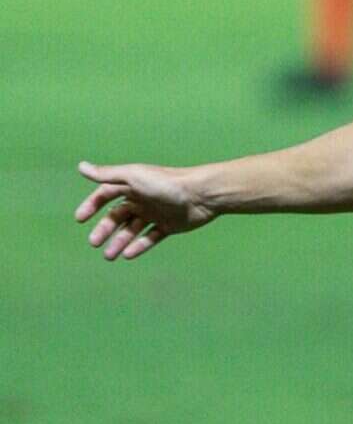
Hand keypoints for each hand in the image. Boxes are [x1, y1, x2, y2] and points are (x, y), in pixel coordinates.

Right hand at [74, 161, 215, 259]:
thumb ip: (107, 175)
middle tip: (94, 243)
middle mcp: (141, 199)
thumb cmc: (166, 182)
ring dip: (119, 242)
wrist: (201, 195)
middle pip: (117, 216)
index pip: (105, 195)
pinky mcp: (168, 226)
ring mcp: (154, 214)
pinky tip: (128, 255)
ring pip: (132, 230)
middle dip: (104, 229)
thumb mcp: (133, 176)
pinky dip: (139, 246)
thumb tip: (81, 167)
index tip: (80, 219)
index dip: (92, 206)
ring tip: (109, 256)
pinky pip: (150, 238)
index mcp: (131, 185)